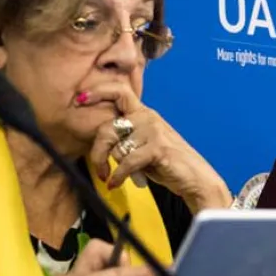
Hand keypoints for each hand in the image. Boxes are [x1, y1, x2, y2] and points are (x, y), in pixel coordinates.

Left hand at [81, 83, 232, 212]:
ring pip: (116, 147)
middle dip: (97, 150)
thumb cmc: (167, 163)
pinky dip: (118, 175)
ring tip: (113, 177)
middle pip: (108, 127)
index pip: (120, 92)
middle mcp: (148, 117)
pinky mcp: (157, 147)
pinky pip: (127, 161)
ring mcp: (154, 131)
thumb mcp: (144, 145)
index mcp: (144, 113)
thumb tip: (99, 143)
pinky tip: (116, 183)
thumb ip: (126, 138)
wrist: (194, 177)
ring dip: (111, 166)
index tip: (80, 99)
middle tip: (99, 167)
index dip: (98, 92)